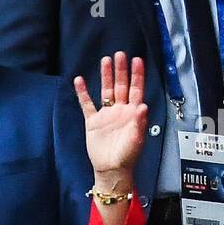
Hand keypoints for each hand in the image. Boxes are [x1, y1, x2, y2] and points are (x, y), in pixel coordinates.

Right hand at [73, 52, 147, 186]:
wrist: (111, 170)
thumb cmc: (127, 157)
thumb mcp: (136, 140)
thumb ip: (139, 123)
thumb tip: (143, 106)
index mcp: (132, 114)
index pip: (136, 90)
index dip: (137, 75)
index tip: (137, 60)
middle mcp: (120, 111)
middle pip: (121, 86)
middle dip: (121, 70)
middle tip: (120, 54)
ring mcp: (106, 114)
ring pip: (106, 91)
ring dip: (106, 76)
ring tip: (105, 60)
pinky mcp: (93, 121)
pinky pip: (87, 104)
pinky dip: (83, 93)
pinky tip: (80, 80)